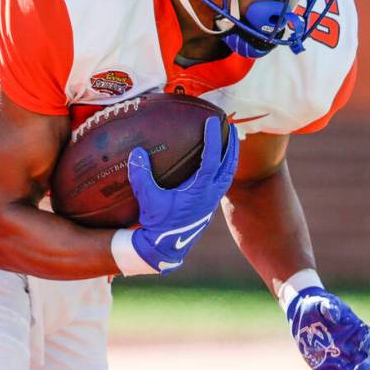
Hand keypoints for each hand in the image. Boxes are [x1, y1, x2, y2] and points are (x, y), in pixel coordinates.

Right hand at [127, 116, 238, 272]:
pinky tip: (219, 161)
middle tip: (232, 125)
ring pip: (229, 174)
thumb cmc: (156, 224)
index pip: (212, 160)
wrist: (164, 248)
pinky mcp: (210, 205)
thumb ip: (141, 176)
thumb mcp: (148, 199)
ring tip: (231, 140)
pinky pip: (223, 181)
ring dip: (231, 155)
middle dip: (232, 144)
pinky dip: (225, 167)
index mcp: (199, 191)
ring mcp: (212, 201)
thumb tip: (137, 152)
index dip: (214, 139)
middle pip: (230, 164)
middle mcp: (211, 195)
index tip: (213, 122)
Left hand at [287, 287, 369, 369]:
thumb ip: (329, 307)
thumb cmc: (317, 306)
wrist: (302, 314)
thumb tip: (334, 316)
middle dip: (366, 367)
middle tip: (357, 368)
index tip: (363, 343)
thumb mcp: (322, 302)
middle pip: (369, 361)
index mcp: (356, 331)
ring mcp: (342, 360)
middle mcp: (353, 348)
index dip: (369, 342)